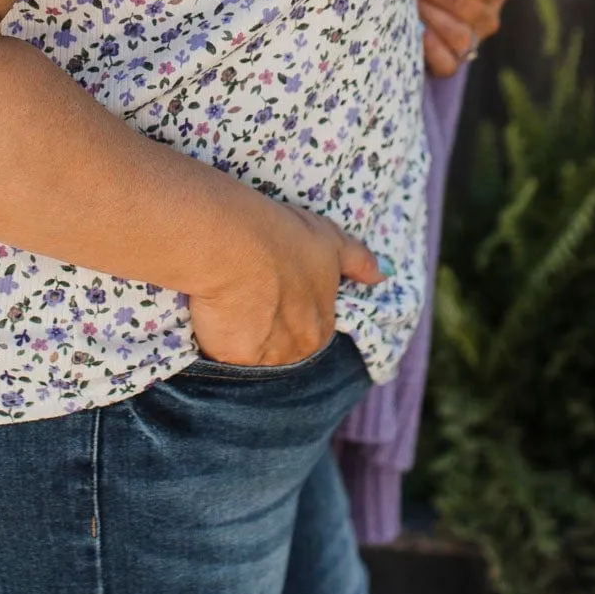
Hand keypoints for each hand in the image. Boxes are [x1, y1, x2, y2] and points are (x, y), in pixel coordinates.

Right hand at [188, 198, 386, 367]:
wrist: (232, 243)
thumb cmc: (281, 235)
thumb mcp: (328, 240)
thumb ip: (357, 260)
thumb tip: (384, 275)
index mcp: (323, 326)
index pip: (310, 330)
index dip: (290, 308)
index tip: (273, 288)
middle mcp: (298, 350)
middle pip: (283, 348)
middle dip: (268, 329)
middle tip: (248, 296)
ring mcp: (264, 358)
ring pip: (253, 354)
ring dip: (243, 337)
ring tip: (226, 303)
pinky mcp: (230, 358)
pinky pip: (223, 354)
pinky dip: (216, 338)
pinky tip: (210, 312)